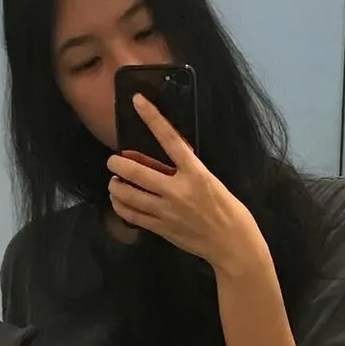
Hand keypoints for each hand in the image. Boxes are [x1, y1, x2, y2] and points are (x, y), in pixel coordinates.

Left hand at [106, 94, 267, 275]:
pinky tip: (118, 202)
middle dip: (118, 165)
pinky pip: (133, 216)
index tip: (137, 101)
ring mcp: (167, 211)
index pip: (170, 139)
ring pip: (129, 196)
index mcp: (196, 173)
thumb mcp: (211, 182)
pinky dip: (121, 207)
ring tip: (114, 182)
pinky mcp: (161, 229)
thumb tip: (160, 162)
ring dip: (116, 187)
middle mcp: (179, 191)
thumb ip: (186, 171)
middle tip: (112, 161)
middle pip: (137, 172)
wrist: (232, 244)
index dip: (152, 117)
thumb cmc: (228, 210)